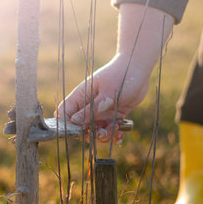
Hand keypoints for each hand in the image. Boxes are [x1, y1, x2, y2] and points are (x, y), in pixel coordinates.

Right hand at [55, 4, 172, 142]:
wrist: (138, 68)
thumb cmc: (121, 76)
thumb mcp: (107, 95)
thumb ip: (91, 110)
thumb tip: (74, 121)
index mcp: (80, 96)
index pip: (64, 113)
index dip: (66, 125)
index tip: (78, 131)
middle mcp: (87, 106)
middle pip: (79, 127)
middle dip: (90, 134)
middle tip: (103, 132)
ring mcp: (99, 112)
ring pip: (94, 131)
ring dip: (104, 135)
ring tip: (115, 128)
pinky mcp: (111, 115)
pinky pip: (108, 131)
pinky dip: (113, 135)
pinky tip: (120, 132)